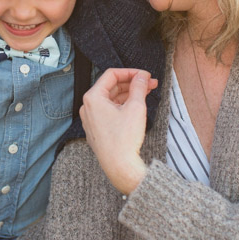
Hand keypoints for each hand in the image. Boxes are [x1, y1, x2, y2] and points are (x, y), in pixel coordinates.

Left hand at [80, 68, 157, 194]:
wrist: (120, 167)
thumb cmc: (125, 139)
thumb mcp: (135, 107)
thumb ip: (138, 87)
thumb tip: (142, 76)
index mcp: (93, 98)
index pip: (112, 75)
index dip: (131, 72)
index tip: (145, 75)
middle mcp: (88, 107)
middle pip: (111, 87)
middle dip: (132, 84)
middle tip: (150, 84)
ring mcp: (91, 119)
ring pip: (111, 99)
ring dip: (128, 94)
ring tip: (146, 93)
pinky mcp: (97, 129)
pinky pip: (109, 111)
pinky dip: (122, 106)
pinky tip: (136, 106)